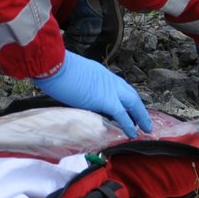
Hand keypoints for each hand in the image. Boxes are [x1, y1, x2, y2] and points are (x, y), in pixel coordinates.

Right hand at [33, 52, 152, 137]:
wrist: (53, 64)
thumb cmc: (54, 67)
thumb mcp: (71, 74)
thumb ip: (79, 84)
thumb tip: (76, 94)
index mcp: (99, 72)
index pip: (117, 86)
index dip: (125, 97)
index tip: (129, 107)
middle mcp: (108, 79)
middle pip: (130, 94)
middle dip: (138, 107)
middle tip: (143, 120)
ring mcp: (109, 88)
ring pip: (132, 102)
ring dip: (140, 115)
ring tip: (145, 128)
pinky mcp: (105, 100)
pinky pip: (122, 114)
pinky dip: (129, 124)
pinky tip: (132, 133)